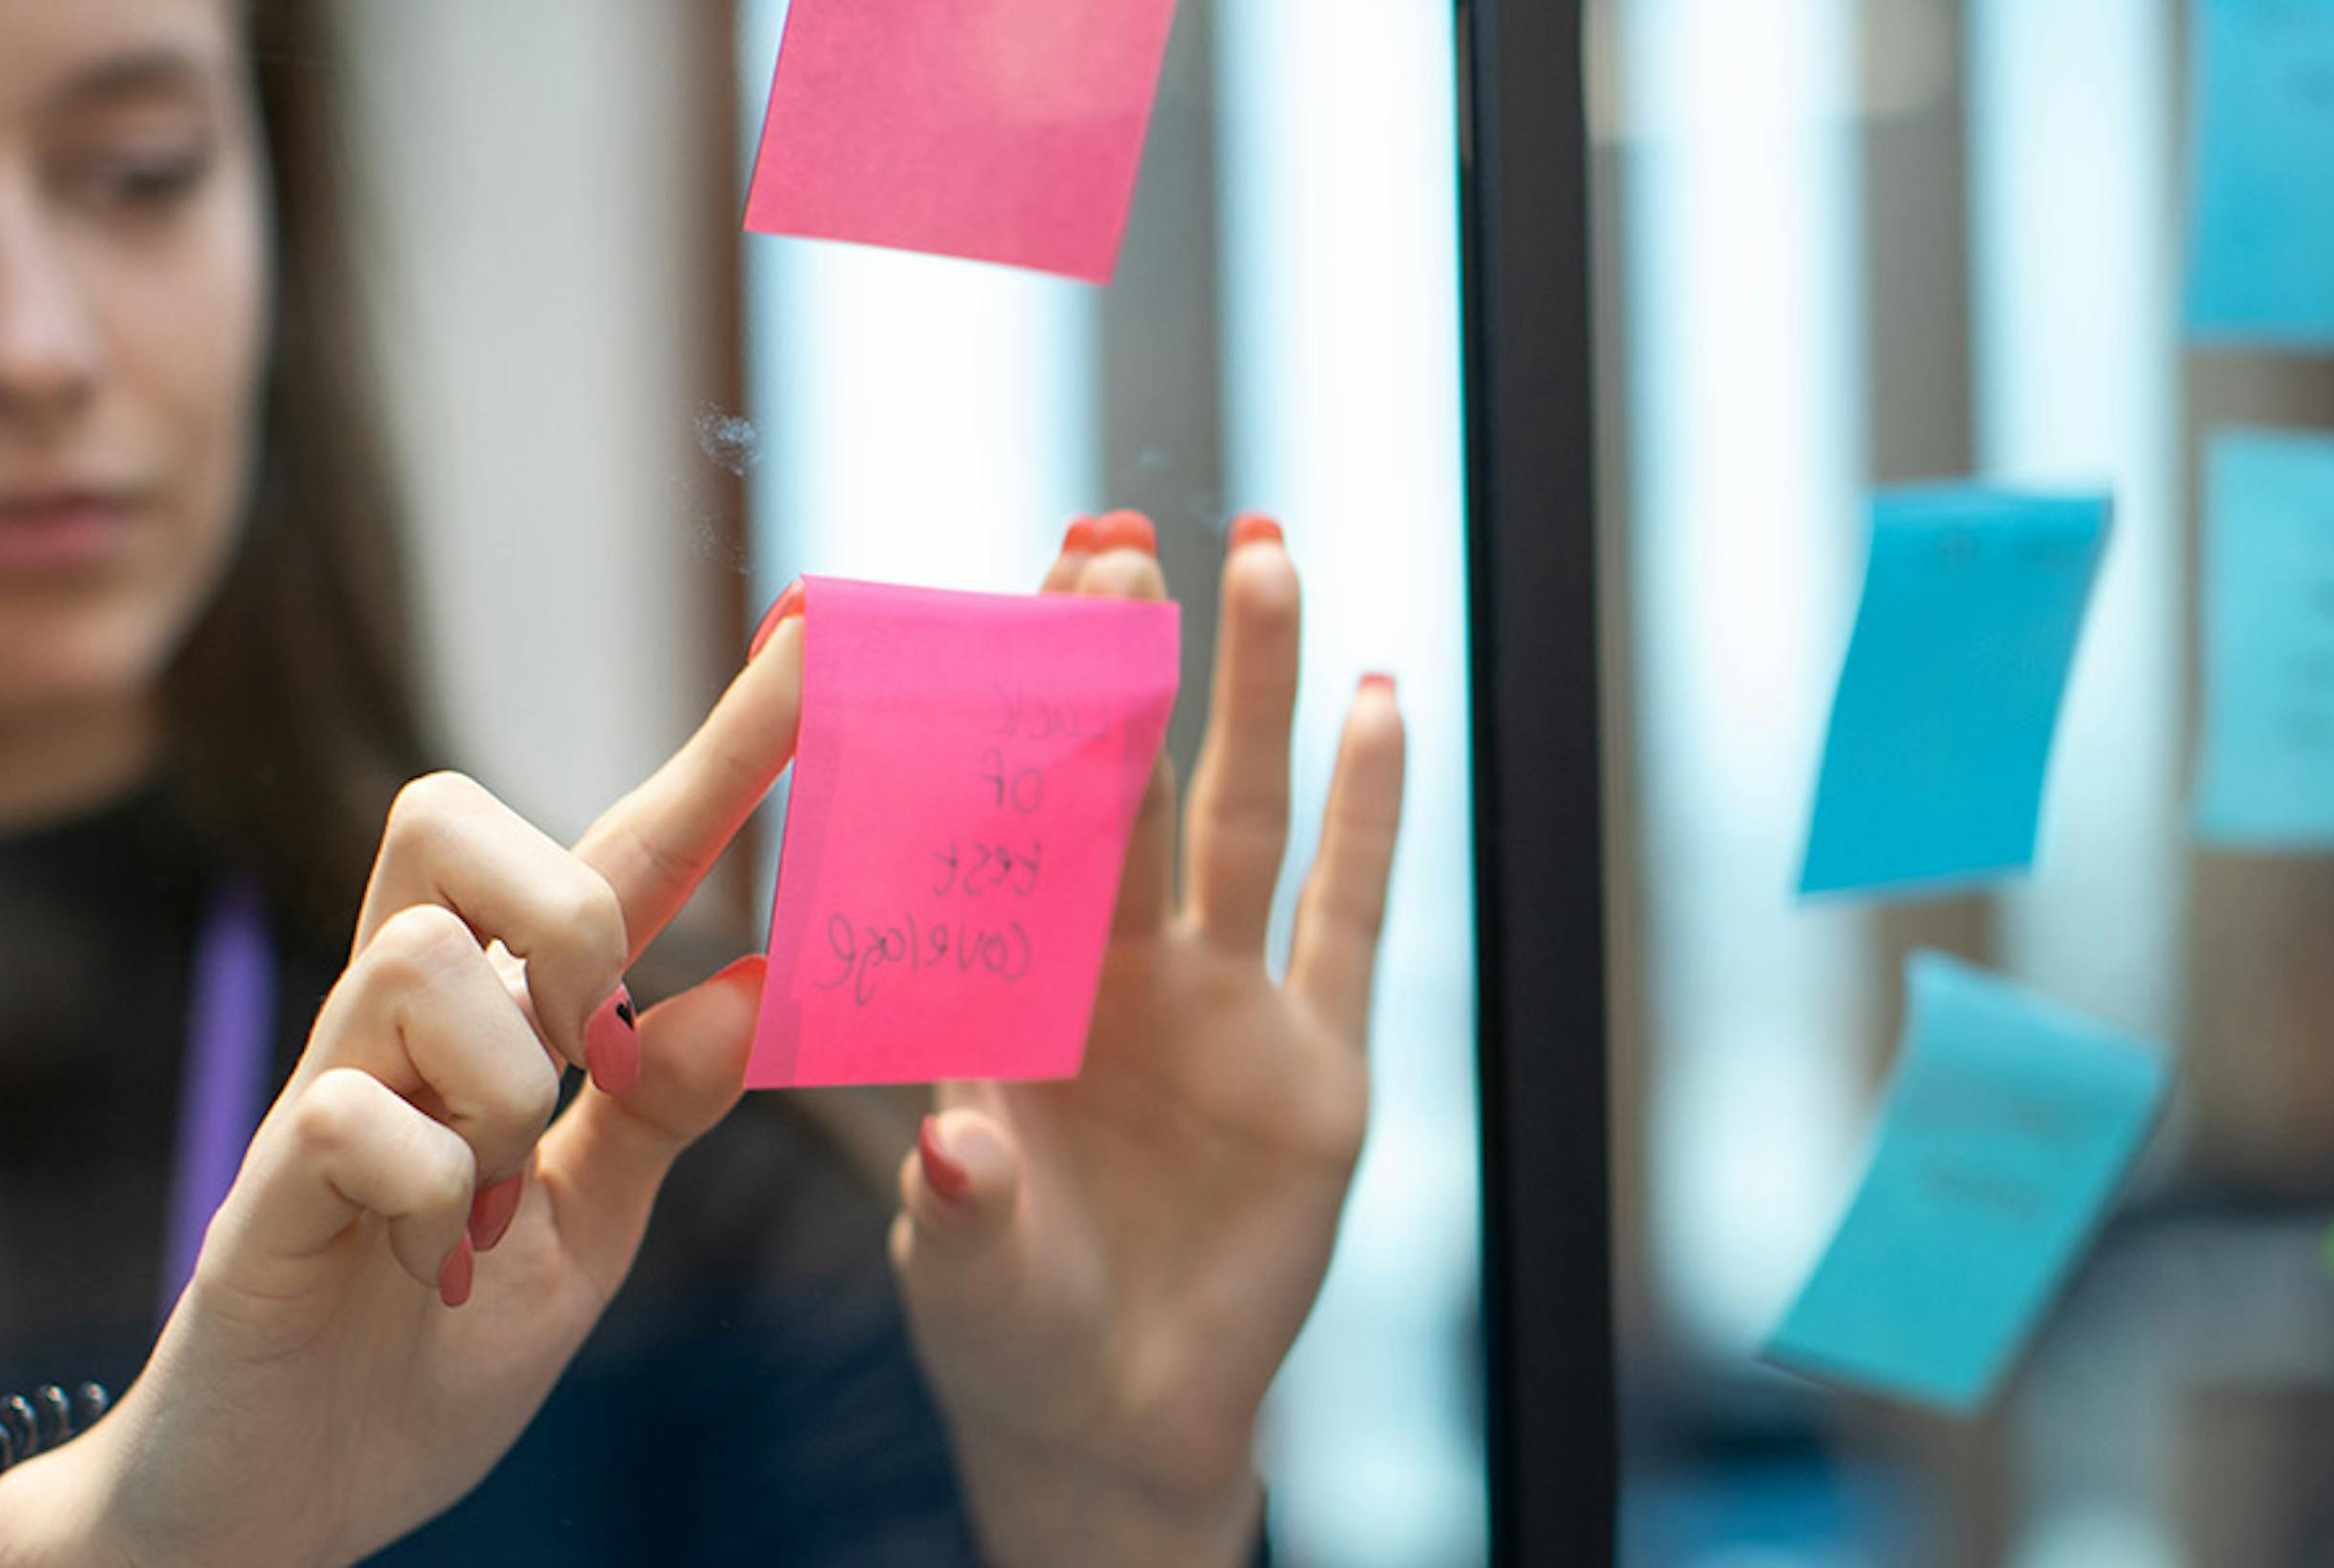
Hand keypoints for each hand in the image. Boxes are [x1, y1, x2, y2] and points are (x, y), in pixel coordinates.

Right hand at [0, 620, 809, 1567]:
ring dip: (497, 1090)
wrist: (281, 1500)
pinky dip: (426, 1193)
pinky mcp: (264, 1187)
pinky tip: (429, 1262)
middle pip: (450, 821)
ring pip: (419, 960)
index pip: (615, 852)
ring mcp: (321, 1094)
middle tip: (580, 1058)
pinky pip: (351, 1112)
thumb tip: (761, 980)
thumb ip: (663, 1110)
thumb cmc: (433, 1345)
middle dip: (557, 915)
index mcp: (496, 1025)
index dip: (719, 753)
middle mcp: (396, 1024)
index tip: (818, 642)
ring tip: (484, 1205)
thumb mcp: (593, 1228)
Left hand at [890, 512, 1407, 1567]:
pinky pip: (1348, 918)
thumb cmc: (1007, 1327)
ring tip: (1261, 553)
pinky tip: (1380, 699)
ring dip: (1252, 690)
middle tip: (1116, 546)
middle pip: (1120, 792)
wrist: (1119, 1419)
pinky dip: (1372, 812)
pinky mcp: (1319, 1061)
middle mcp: (1111, 974)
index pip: (999, 836)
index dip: (999, 729)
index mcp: (1006, 999)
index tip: (984, 616)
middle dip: (1121, 672)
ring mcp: (1220, 1005)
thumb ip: (964, 1208)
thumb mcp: (969, 1274)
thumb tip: (953, 1147)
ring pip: (1240, 817)